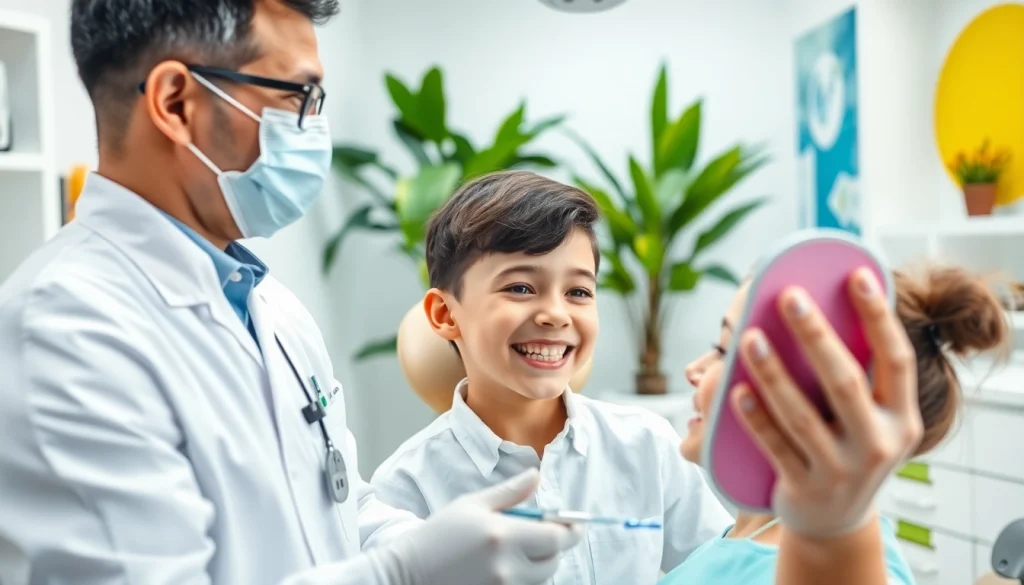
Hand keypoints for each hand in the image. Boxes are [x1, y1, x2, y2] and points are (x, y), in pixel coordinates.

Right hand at [384, 469, 581, 584]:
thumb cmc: (438, 535)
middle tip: (539, 534)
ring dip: (537, 565)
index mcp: (503, 536)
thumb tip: (537, 476)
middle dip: (552, 547)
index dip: (571, 531)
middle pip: (553, 562)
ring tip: (513, 550)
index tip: (574, 524)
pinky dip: (523, 578)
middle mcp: (507, 568)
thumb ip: (510, 493)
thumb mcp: (472, 504)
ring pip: (540, 579)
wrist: (408, 573)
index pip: (556, 538)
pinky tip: (502, 566)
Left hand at [732, 267, 923, 536]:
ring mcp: (841, 471)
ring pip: (801, 416)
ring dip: (772, 374)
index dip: (878, 317)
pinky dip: (754, 418)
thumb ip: (862, 376)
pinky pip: (774, 447)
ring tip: (747, 338)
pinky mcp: (805, 487)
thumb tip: (826, 306)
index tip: (856, 276)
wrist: (836, 521)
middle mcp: (879, 445)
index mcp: (903, 418)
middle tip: (788, 296)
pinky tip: (734, 390)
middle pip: (845, 382)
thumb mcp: (873, 419)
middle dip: (815, 336)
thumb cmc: (850, 449)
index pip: (896, 360)